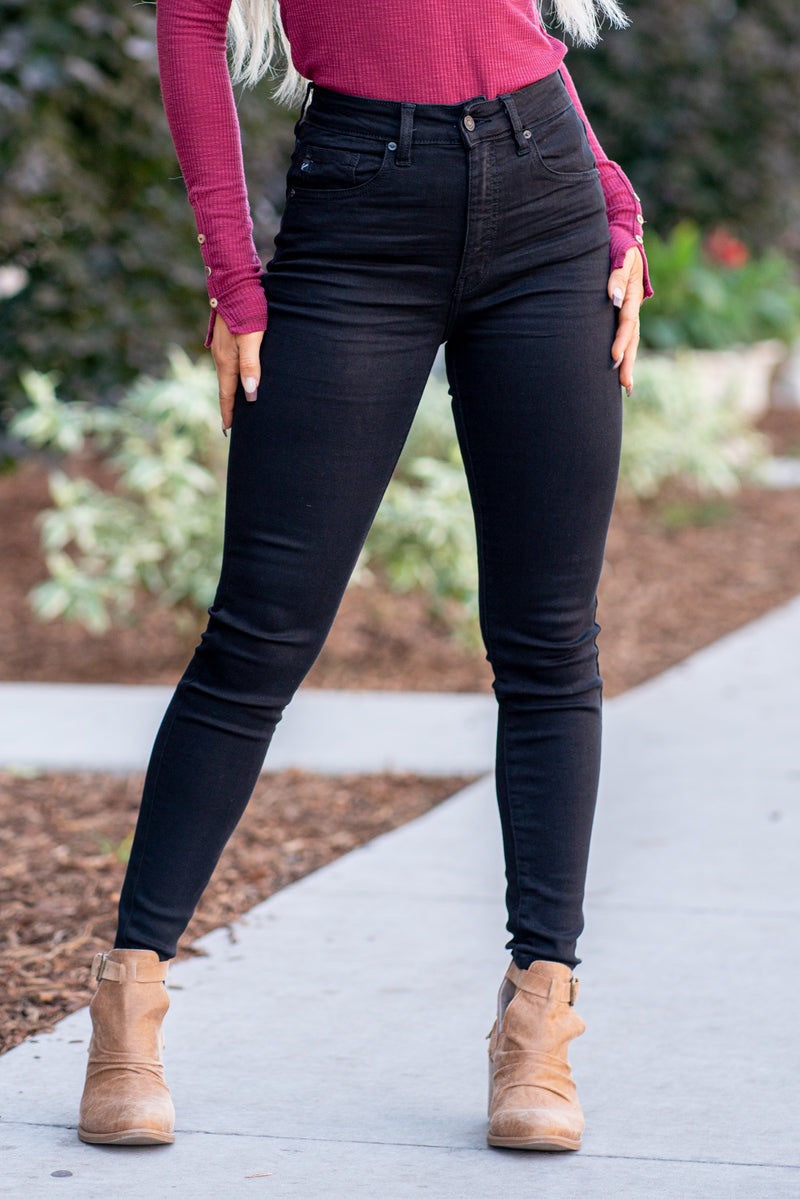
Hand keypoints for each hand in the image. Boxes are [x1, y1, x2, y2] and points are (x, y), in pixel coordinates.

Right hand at [210, 314, 263, 431]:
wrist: (234, 281)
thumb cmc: (246, 308)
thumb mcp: (252, 337)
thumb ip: (251, 364)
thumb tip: (250, 393)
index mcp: (226, 359)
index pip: (227, 394)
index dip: (228, 413)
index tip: (228, 431)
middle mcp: (221, 355)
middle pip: (225, 387)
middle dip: (228, 407)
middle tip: (231, 425)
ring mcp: (222, 346)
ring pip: (227, 375)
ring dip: (230, 392)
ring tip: (236, 406)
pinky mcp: (226, 338)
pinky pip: (229, 364)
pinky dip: (232, 377)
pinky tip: (238, 377)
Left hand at [608, 246, 643, 396]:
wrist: (625, 236)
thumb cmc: (619, 243)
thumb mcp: (620, 254)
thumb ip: (616, 275)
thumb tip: (614, 299)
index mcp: (632, 295)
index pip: (627, 323)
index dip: (621, 341)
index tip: (614, 358)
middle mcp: (632, 306)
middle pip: (632, 338)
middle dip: (629, 362)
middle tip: (625, 386)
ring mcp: (628, 309)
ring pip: (630, 340)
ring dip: (628, 362)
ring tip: (625, 386)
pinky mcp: (621, 311)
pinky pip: (624, 335)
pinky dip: (623, 351)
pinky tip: (618, 367)